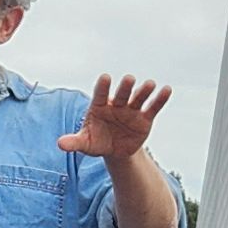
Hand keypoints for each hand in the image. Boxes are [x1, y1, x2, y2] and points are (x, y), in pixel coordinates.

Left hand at [55, 74, 172, 159]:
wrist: (115, 149)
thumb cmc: (96, 141)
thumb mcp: (85, 143)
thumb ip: (74, 142)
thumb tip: (60, 144)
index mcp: (99, 107)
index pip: (100, 95)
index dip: (103, 87)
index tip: (105, 78)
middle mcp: (116, 105)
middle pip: (121, 95)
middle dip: (125, 88)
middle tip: (130, 79)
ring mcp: (131, 110)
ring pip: (138, 98)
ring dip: (144, 91)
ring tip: (150, 84)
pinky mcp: (145, 118)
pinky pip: (153, 107)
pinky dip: (160, 99)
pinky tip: (167, 90)